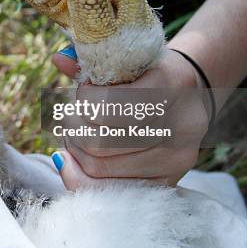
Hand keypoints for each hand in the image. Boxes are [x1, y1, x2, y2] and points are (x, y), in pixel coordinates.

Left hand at [51, 47, 209, 186]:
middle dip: (73, 128)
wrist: (188, 94)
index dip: (85, 99)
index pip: (110, 106)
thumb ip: (89, 60)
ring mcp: (178, 158)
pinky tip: (74, 158)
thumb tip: (58, 59)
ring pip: (100, 168)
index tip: (84, 90)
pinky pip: (112, 190)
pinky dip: (82, 175)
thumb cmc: (147, 73)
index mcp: (171, 83)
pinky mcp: (170, 180)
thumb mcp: (124, 58)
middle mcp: (181, 125)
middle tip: (70, 116)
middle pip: (100, 142)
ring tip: (74, 134)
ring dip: (75, 151)